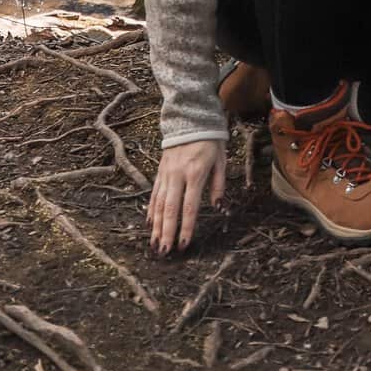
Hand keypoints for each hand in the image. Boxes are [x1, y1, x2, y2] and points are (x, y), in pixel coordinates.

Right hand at [147, 138, 226, 255]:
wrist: (190, 118)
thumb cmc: (210, 140)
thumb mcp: (221, 159)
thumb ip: (218, 184)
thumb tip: (217, 206)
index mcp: (195, 173)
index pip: (189, 206)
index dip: (186, 227)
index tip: (184, 244)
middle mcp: (177, 175)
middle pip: (170, 209)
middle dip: (166, 232)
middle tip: (164, 252)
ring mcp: (166, 173)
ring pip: (158, 204)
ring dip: (156, 226)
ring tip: (154, 244)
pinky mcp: (160, 171)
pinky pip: (154, 194)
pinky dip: (151, 210)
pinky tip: (149, 224)